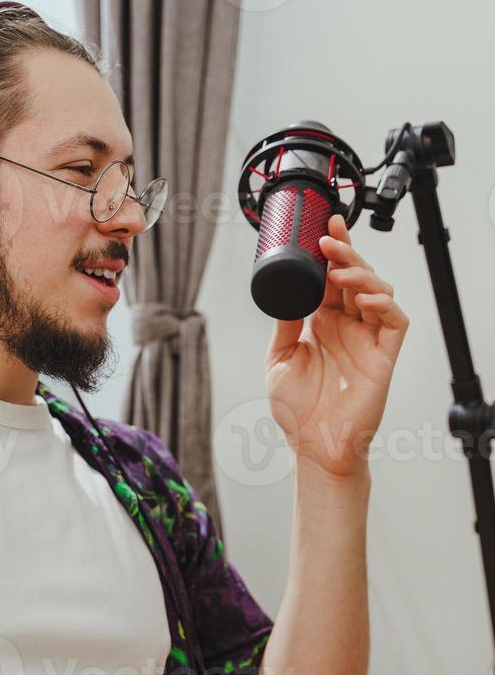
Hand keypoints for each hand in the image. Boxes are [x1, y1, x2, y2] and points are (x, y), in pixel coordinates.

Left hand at [264, 213, 409, 477]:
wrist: (313, 446)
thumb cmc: (297, 411)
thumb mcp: (280, 358)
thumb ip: (286, 323)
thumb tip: (286, 289)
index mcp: (322, 324)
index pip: (331, 278)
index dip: (332, 252)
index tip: (323, 227)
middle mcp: (347, 327)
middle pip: (356, 277)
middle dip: (346, 252)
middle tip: (329, 238)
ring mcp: (367, 340)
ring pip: (378, 291)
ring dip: (361, 274)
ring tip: (339, 269)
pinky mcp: (384, 356)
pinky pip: (394, 320)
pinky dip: (382, 303)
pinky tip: (362, 299)